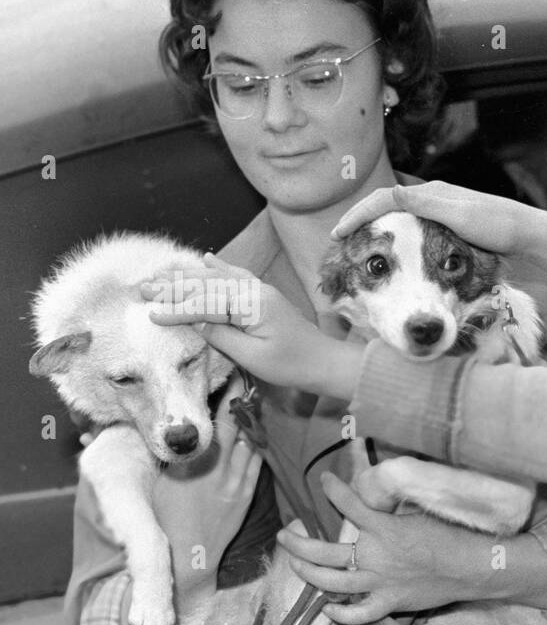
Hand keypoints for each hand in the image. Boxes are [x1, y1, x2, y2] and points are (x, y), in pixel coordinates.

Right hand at [142, 254, 360, 398]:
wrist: (324, 362)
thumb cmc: (291, 365)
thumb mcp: (252, 356)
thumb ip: (221, 336)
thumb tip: (194, 321)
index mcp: (251, 306)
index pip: (206, 304)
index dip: (177, 309)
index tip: (151, 313)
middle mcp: (255, 292)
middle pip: (208, 286)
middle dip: (174, 287)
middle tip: (143, 287)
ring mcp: (261, 291)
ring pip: (219, 279)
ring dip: (189, 277)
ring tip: (162, 274)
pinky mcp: (265, 297)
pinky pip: (238, 276)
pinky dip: (220, 268)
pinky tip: (207, 259)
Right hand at [152, 377, 262, 615]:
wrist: (187, 560)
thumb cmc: (161, 521)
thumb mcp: (144, 484)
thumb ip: (129, 455)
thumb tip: (89, 433)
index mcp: (183, 462)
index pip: (199, 421)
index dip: (210, 397)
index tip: (216, 376)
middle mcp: (210, 468)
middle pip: (230, 424)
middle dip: (238, 398)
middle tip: (243, 376)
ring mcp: (232, 482)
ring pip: (248, 440)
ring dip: (251, 419)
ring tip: (254, 397)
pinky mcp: (244, 495)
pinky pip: (257, 462)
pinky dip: (257, 444)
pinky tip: (258, 431)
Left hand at [275, 470, 503, 624]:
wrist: (472, 566)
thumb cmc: (450, 535)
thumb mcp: (417, 514)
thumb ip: (390, 512)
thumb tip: (374, 499)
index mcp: (382, 528)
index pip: (348, 504)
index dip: (333, 489)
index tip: (324, 480)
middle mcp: (374, 556)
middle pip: (322, 552)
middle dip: (297, 542)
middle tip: (286, 534)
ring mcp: (379, 583)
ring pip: (330, 582)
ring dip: (307, 573)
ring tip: (295, 564)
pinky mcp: (390, 602)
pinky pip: (358, 613)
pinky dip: (340, 612)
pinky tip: (328, 606)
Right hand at [332, 181, 546, 271]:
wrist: (528, 234)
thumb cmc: (498, 226)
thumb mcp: (460, 216)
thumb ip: (427, 204)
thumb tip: (392, 194)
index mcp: (432, 193)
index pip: (385, 199)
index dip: (359, 214)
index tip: (340, 232)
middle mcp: (434, 198)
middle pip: (387, 204)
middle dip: (362, 218)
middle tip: (342, 238)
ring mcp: (442, 210)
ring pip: (399, 215)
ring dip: (377, 226)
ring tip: (359, 244)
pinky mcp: (449, 223)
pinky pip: (412, 226)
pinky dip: (395, 234)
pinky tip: (392, 249)